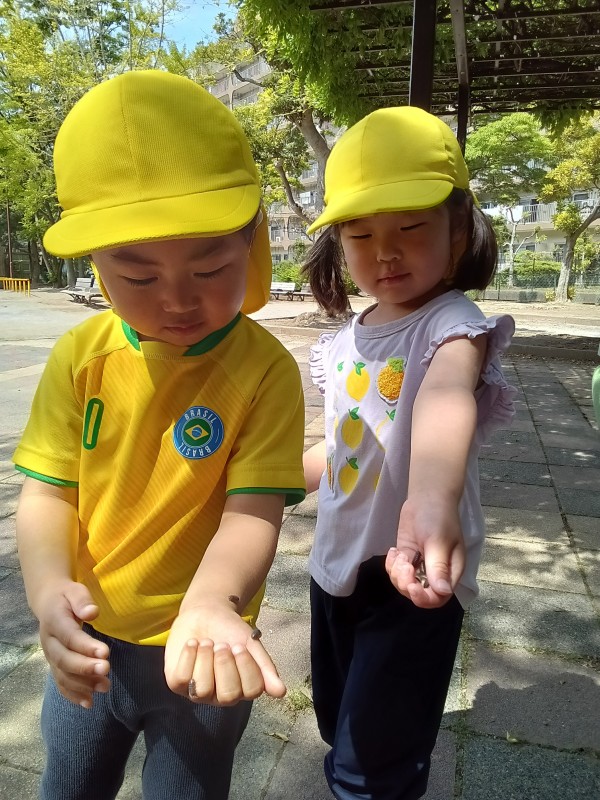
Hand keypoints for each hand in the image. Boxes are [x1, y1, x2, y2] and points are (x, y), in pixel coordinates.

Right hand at [37, 580, 109, 707]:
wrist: (48, 603)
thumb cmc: (67, 597)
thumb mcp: (75, 591)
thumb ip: (82, 600)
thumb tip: (92, 612)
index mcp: (54, 621)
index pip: (70, 637)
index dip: (86, 646)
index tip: (106, 653)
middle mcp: (49, 642)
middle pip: (64, 659)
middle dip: (85, 668)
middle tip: (106, 670)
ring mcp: (50, 656)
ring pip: (63, 675)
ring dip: (83, 684)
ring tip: (105, 687)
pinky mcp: (54, 666)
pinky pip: (60, 683)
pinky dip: (73, 695)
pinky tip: (89, 703)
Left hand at [164, 600, 285, 705]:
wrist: (205, 612)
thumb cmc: (229, 630)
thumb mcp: (250, 643)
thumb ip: (265, 667)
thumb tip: (281, 692)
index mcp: (242, 687)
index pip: (251, 691)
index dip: (246, 667)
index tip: (239, 645)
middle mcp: (220, 695)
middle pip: (227, 696)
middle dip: (225, 665)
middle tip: (222, 644)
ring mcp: (197, 691)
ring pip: (202, 690)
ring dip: (206, 659)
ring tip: (207, 642)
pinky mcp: (177, 683)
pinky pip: (181, 679)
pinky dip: (189, 656)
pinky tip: (193, 643)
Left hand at [385, 494, 464, 608]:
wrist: (427, 497)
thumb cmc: (439, 517)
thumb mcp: (439, 541)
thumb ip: (439, 567)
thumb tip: (442, 592)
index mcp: (451, 572)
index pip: (438, 598)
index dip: (423, 598)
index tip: (411, 585)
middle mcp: (436, 573)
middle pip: (419, 594)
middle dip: (405, 583)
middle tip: (403, 562)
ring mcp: (420, 566)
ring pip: (404, 585)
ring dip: (397, 574)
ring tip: (399, 555)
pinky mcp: (408, 558)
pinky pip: (397, 572)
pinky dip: (391, 565)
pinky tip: (394, 550)